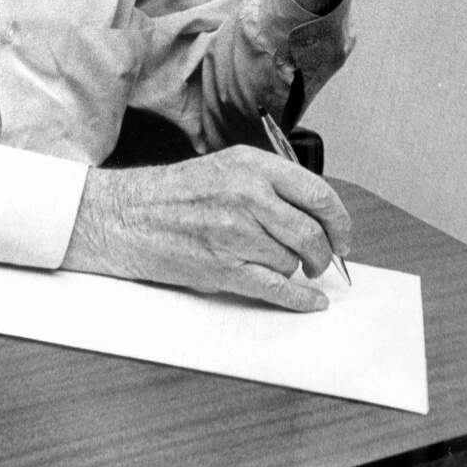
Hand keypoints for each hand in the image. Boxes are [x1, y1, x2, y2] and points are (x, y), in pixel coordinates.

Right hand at [61, 146, 351, 312]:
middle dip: (323, 254)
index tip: (343, 236)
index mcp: (252, 165)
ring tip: (275, 265)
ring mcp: (235, 232)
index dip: (340, 221)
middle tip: (320, 261)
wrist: (123, 217)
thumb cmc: (172, 194)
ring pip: (291, 261)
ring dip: (292, 270)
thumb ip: (269, 184)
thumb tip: (316, 215)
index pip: (318, 194)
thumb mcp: (225, 167)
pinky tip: (309, 301)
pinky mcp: (222, 267)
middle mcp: (247, 195)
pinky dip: (299, 299)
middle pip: (311, 232)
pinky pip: (276, 288)